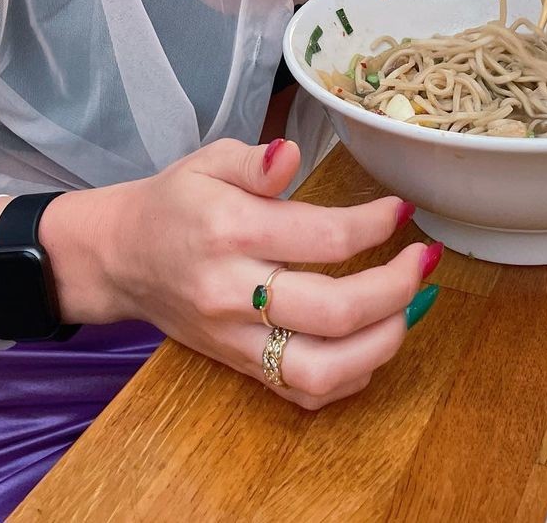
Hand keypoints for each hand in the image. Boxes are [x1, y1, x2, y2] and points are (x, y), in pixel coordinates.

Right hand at [41, 139, 437, 409]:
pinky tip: (374, 341)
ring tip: (412, 308)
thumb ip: (255, 161)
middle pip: (333, 311)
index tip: (402, 210)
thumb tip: (292, 153)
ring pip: (322, 369)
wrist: (121, 257)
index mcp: (231, 232)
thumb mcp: (208, 162)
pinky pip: (303, 392)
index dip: (375, 224)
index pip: (322, 237)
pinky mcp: (239, 366)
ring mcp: (236, 339)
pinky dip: (350, 376)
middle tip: (424, 262)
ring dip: (382, 343)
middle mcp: (234, 293)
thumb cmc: (174, 202)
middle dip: (396, 288)